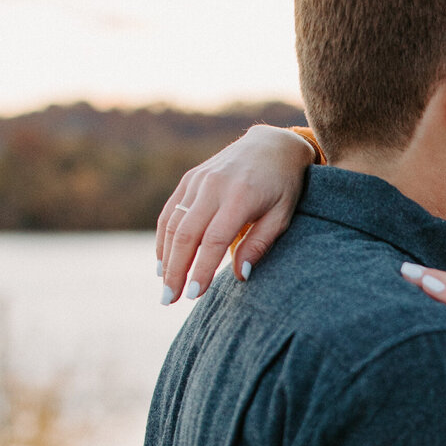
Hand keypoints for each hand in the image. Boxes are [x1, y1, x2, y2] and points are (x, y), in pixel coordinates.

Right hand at [156, 125, 315, 303]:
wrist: (272, 145)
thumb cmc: (283, 186)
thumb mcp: (282, 216)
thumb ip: (260, 244)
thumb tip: (240, 276)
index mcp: (240, 197)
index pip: (214, 240)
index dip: (201, 269)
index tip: (194, 294)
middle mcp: (214, 186)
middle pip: (187, 234)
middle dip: (175, 270)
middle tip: (169, 299)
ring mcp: (199, 180)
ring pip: (173, 224)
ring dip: (165, 258)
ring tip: (165, 287)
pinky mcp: (190, 178)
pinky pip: (170, 211)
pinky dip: (164, 238)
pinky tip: (162, 262)